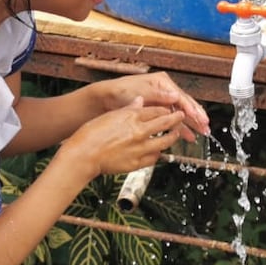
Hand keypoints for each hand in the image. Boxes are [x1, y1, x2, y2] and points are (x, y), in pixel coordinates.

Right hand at [65, 99, 185, 176]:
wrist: (84, 155)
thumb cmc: (91, 133)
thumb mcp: (110, 115)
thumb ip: (128, 109)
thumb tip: (140, 101)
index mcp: (132, 117)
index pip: (156, 110)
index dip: (166, 108)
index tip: (172, 108)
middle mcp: (139, 132)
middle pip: (165, 124)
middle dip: (176, 120)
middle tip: (181, 117)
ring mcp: (140, 149)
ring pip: (164, 142)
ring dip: (172, 137)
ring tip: (175, 134)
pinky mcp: (137, 163)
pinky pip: (154, 158)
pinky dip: (159, 153)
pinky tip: (159, 151)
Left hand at [96, 71, 210, 140]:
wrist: (106, 98)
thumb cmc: (122, 91)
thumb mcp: (140, 91)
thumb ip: (158, 95)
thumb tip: (175, 96)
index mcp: (163, 83)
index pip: (181, 97)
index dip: (191, 108)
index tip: (199, 118)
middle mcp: (165, 91)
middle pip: (185, 105)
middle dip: (196, 117)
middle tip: (205, 127)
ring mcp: (162, 101)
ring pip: (181, 113)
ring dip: (190, 124)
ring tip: (200, 133)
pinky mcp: (158, 110)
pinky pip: (172, 119)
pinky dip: (180, 127)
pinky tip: (187, 135)